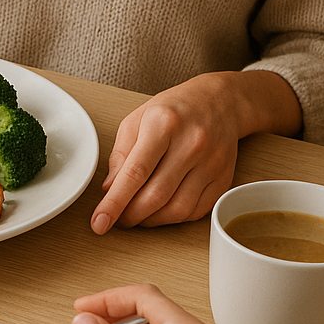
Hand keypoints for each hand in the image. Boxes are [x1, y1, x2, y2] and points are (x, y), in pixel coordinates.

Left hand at [90, 71, 300, 232]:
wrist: (218, 102)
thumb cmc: (173, 110)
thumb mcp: (136, 120)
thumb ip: (120, 155)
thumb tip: (109, 189)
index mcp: (163, 124)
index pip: (135, 172)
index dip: (115, 202)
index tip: (100, 221)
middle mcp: (190, 144)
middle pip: (156, 195)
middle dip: (130, 215)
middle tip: (117, 219)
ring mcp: (211, 164)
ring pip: (177, 209)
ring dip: (151, 221)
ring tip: (136, 215)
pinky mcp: (223, 180)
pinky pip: (195, 212)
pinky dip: (173, 218)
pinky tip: (160, 211)